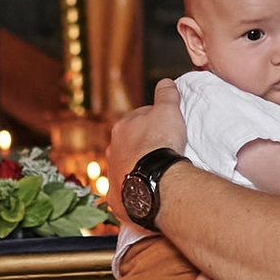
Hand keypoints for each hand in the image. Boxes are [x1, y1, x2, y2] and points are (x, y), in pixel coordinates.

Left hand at [106, 77, 185, 191]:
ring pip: (124, 167)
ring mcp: (112, 174)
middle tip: (161, 152)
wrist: (155, 181)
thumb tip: (166, 82)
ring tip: (155, 173)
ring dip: (136, 168)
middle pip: (128, 145)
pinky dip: (132, 191)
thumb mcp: (168, 111)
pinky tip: (144, 192)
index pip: (137, 120)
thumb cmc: (161, 144)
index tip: (165, 130)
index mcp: (122, 128)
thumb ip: (166, 95)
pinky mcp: (116, 196)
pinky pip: (124, 191)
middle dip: (141, 146)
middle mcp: (111, 150)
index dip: (152, 124)